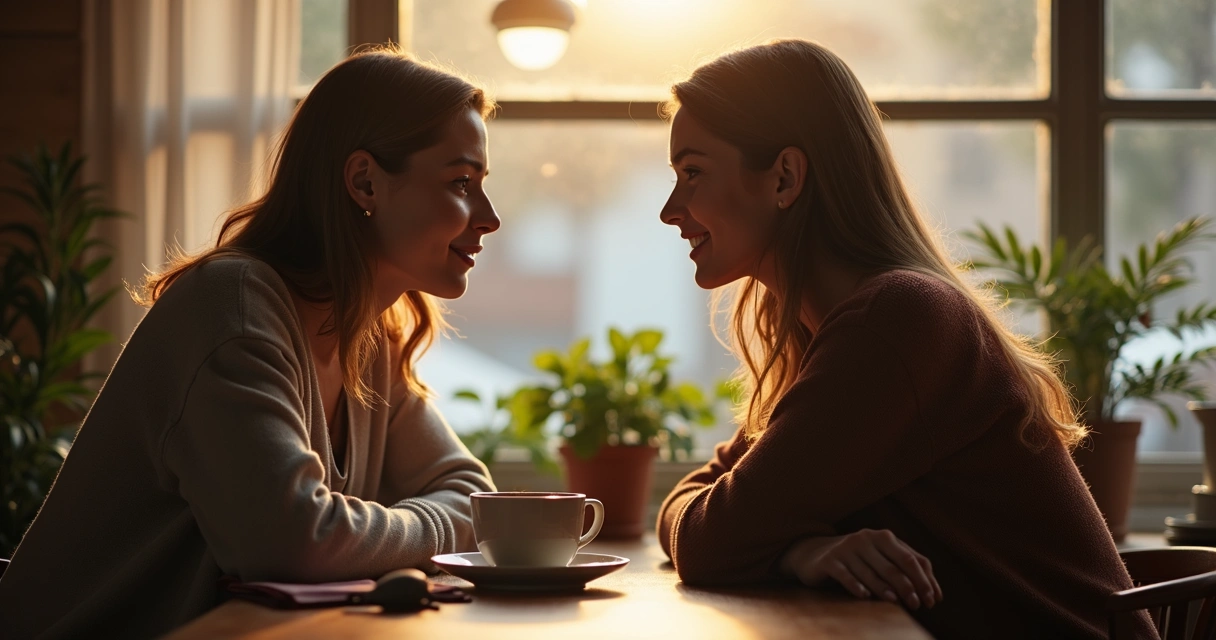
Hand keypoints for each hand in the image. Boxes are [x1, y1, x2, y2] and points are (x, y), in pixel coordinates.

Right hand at [779, 529, 942, 609]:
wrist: (815, 554)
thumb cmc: (857, 560)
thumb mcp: (881, 558)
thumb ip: (906, 568)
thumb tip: (935, 591)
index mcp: (883, 537)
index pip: (910, 558)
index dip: (924, 579)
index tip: (933, 600)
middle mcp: (866, 538)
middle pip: (892, 565)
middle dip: (907, 586)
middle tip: (917, 604)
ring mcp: (846, 548)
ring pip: (870, 572)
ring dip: (884, 589)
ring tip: (896, 602)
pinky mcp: (829, 560)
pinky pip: (845, 575)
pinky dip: (856, 586)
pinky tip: (865, 596)